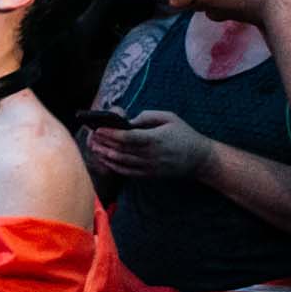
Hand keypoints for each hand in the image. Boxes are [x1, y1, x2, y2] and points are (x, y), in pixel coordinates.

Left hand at [86, 110, 212, 179]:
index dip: (110, 134)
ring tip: (94, 147)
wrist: (200, 159)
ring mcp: (149, 167)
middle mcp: (151, 155)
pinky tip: (105, 160)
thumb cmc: (184, 134)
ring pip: (121, 162)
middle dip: (103, 143)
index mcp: (155, 139)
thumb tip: (128, 120)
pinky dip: (114, 166)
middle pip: (120, 150)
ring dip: (105, 155)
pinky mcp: (149, 175)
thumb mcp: (169, 118)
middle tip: (91, 136)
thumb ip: (147, 116)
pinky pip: (127, 172)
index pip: (127, 137)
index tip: (98, 128)